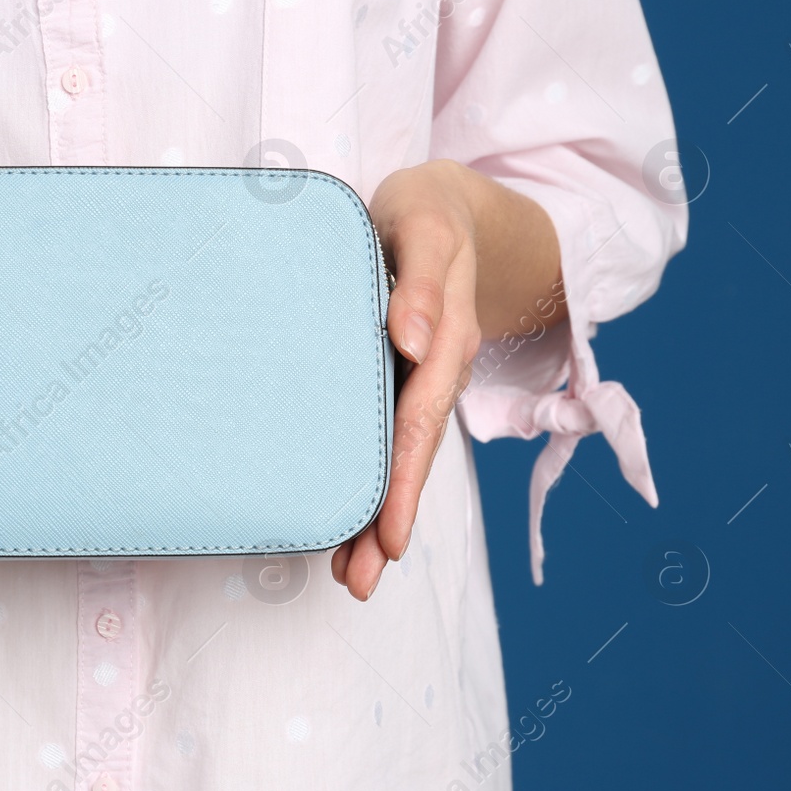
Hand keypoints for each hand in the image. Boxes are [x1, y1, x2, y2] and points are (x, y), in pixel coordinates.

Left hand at [330, 161, 512, 600]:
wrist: (444, 209)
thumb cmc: (426, 214)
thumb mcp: (425, 228)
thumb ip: (422, 281)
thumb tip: (413, 340)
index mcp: (442, 341)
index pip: (419, 421)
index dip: (404, 480)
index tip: (390, 537)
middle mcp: (433, 371)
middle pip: (410, 456)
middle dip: (387, 522)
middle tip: (359, 581)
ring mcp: (417, 380)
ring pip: (399, 458)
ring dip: (378, 518)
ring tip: (351, 576)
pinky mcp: (397, 380)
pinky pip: (386, 438)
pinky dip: (370, 482)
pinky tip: (346, 523)